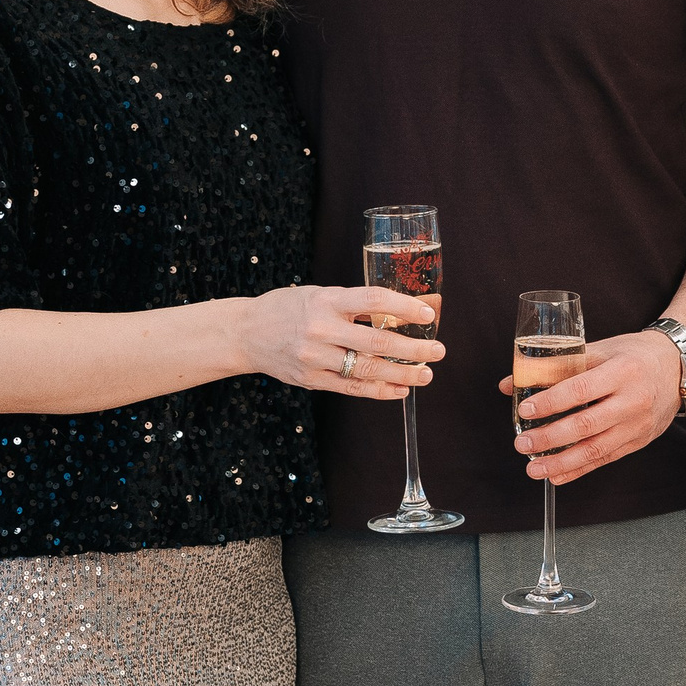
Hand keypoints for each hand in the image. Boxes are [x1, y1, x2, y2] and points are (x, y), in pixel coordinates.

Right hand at [239, 287, 441, 400]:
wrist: (246, 333)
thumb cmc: (288, 308)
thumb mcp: (318, 294)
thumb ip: (352, 304)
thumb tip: (397, 314)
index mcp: (326, 300)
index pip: (373, 300)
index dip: (404, 307)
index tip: (427, 314)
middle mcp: (321, 329)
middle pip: (377, 341)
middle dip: (413, 349)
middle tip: (438, 351)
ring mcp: (315, 357)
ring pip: (367, 370)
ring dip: (402, 374)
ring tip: (425, 375)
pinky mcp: (311, 379)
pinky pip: (352, 388)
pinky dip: (379, 391)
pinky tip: (400, 390)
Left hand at [502, 328, 678, 484]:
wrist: (678, 369)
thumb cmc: (635, 355)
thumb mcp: (602, 349)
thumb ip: (557, 364)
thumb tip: (512, 382)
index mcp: (623, 371)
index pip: (581, 389)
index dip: (551, 402)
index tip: (526, 410)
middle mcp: (633, 400)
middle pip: (586, 425)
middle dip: (550, 438)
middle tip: (523, 443)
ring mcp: (637, 425)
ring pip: (595, 450)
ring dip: (561, 463)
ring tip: (534, 468)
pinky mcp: (638, 442)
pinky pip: (605, 460)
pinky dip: (579, 470)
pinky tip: (557, 475)